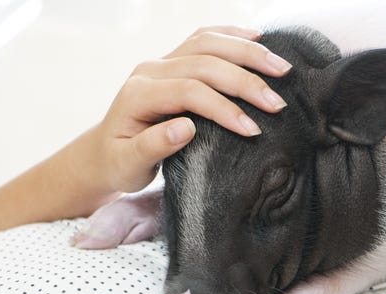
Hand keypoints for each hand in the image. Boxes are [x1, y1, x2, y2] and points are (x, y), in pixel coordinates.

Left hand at [91, 25, 291, 193]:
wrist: (104, 152)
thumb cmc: (119, 163)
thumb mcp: (129, 165)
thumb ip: (153, 146)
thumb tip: (186, 128)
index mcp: (139, 94)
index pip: (189, 92)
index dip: (223, 108)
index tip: (253, 130)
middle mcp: (151, 70)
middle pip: (204, 62)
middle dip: (245, 81)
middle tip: (277, 103)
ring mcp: (162, 61)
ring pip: (208, 43)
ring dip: (247, 53)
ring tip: (281, 68)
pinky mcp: (174, 61)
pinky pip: (204, 38)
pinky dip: (232, 35)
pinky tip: (257, 38)